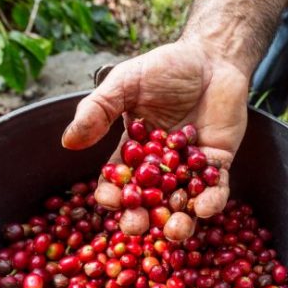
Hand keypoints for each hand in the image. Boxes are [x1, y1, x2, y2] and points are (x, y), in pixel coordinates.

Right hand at [61, 39, 249, 240]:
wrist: (212, 56)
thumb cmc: (166, 67)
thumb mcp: (125, 83)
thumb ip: (98, 110)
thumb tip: (68, 141)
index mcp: (133, 151)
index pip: (118, 181)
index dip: (112, 194)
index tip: (110, 201)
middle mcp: (160, 166)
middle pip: (148, 202)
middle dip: (141, 218)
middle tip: (138, 227)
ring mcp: (190, 168)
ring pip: (182, 204)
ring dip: (178, 222)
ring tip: (175, 231)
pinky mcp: (219, 165)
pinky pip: (216, 189)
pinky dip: (211, 201)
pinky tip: (205, 208)